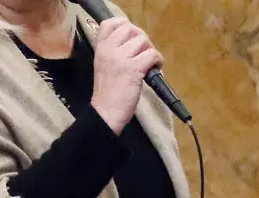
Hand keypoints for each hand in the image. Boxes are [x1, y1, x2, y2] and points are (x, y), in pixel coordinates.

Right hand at [90, 18, 162, 133]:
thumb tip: (135, 43)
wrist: (105, 112)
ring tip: (148, 64)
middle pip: (131, 28)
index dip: (124, 25)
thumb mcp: (103, 66)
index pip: (110, 23)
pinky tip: (154, 70)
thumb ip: (113, 52)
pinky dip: (158, 61)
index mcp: (100, 49)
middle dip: (141, 39)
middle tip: (142, 53)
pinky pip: (152, 54)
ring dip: (150, 51)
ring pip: (144, 40)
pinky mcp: (134, 69)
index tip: (130, 38)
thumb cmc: (106, 92)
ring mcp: (122, 58)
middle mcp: (109, 50)